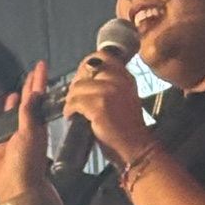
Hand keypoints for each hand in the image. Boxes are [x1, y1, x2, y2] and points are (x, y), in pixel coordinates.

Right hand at [0, 60, 51, 202]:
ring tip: (23, 83)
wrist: (14, 187)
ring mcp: (13, 133)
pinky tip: (6, 101)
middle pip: (29, 100)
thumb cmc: (27, 165)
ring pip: (15, 109)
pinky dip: (4, 109)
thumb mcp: (29, 135)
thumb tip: (31, 94)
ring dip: (19, 96)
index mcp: (37, 124)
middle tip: (34, 70)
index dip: (39, 80)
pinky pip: (1, 120)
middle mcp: (26, 127)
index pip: (38, 96)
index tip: (41, 65)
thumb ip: (28, 114)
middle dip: (31, 85)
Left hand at [63, 52, 149, 168]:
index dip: (86, 65)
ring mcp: (108, 92)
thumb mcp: (123, 98)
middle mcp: (118, 80)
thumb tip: (86, 79)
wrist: (135, 148)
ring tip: (71, 109)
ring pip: (77, 87)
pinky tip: (70, 116)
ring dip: (70, 99)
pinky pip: (75, 102)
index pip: (102, 57)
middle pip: (86, 70)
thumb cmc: (127, 128)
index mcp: (125, 77)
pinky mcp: (98, 106)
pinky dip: (69, 109)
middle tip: (73, 97)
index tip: (80, 79)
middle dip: (75, 83)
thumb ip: (110, 85)